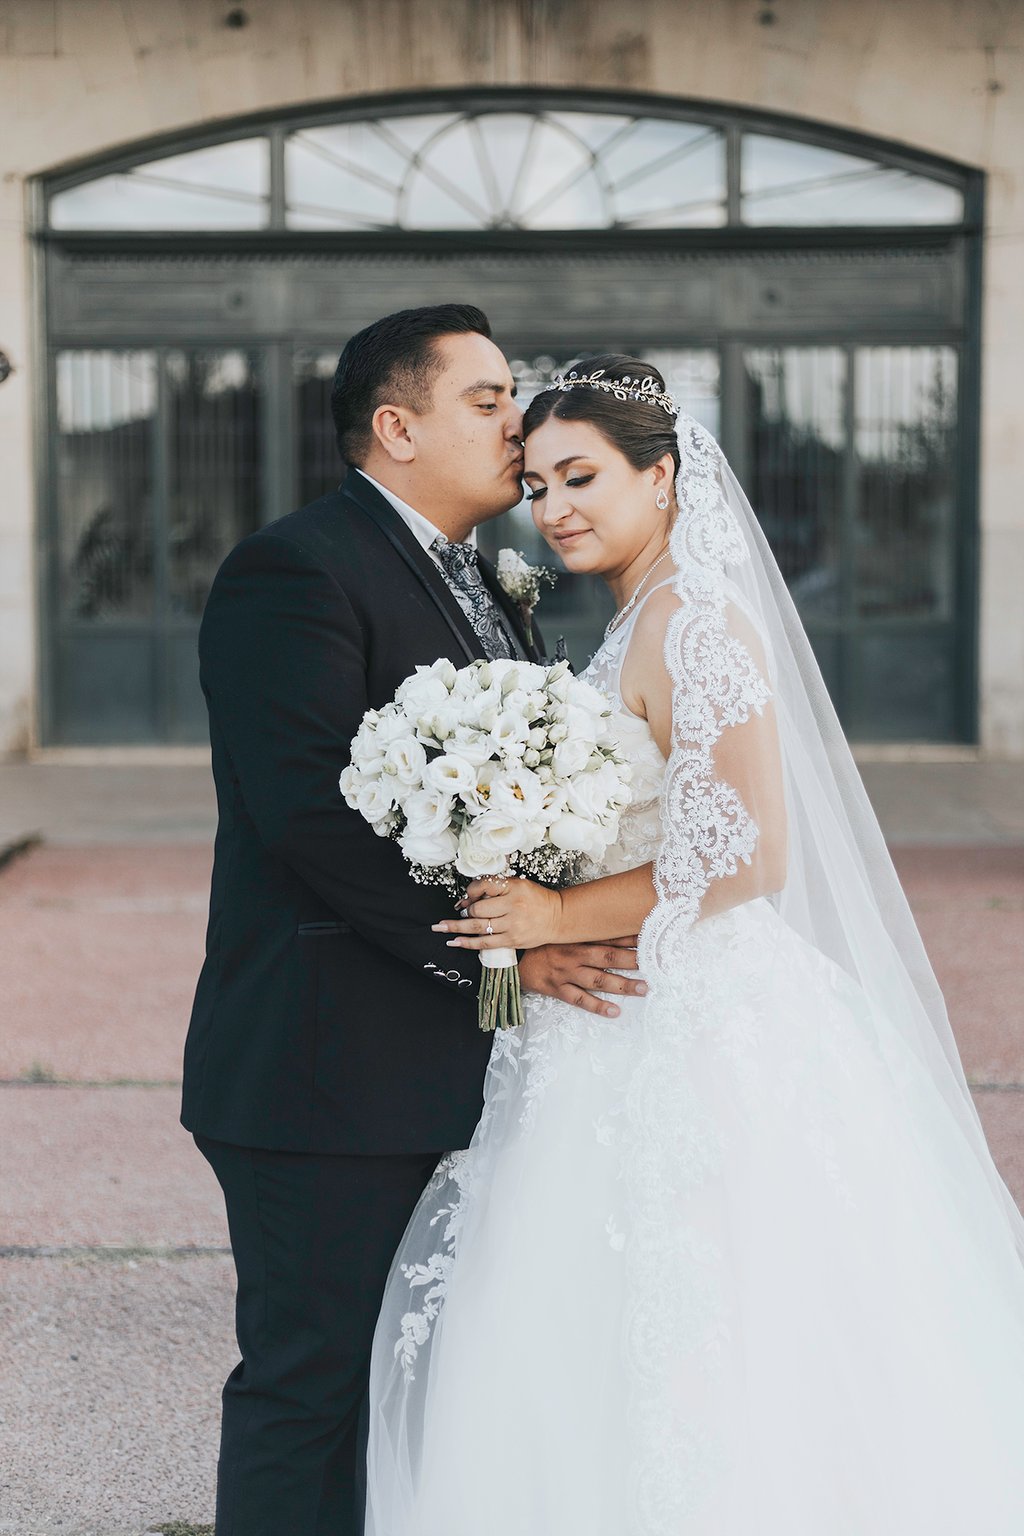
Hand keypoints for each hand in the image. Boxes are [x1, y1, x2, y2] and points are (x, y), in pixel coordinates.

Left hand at [432, 876, 562, 952]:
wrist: (558, 917)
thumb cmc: (536, 899)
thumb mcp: (518, 884)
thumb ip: (495, 888)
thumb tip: (468, 900)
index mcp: (514, 888)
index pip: (483, 886)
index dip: (470, 892)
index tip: (466, 897)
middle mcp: (513, 906)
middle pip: (478, 910)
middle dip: (464, 911)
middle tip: (458, 911)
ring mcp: (512, 926)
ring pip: (478, 927)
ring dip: (456, 928)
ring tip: (440, 928)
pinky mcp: (512, 941)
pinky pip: (485, 943)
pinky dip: (467, 943)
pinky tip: (455, 941)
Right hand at [517, 937, 646, 1020]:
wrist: (513, 959)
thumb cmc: (543, 945)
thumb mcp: (562, 932)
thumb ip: (585, 930)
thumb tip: (611, 923)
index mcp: (576, 938)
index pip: (607, 936)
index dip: (628, 937)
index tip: (649, 937)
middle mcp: (573, 954)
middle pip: (607, 957)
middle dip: (631, 960)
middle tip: (654, 963)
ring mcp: (566, 973)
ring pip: (598, 980)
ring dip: (622, 985)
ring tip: (643, 989)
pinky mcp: (557, 989)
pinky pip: (579, 999)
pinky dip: (598, 1006)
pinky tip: (615, 1011)